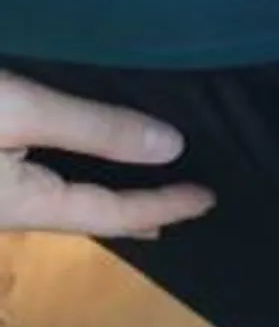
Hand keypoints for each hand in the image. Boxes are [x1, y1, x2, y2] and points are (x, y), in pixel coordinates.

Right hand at [0, 71, 214, 236]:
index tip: (210, 199)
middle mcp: (7, 209)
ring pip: (63, 201)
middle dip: (137, 213)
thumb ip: (94, 129)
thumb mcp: (20, 110)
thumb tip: (172, 148)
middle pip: (88, 216)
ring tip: (144, 197)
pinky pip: (43, 180)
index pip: (114, 214)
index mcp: (25, 205)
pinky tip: (78, 167)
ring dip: (106, 198)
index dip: (165, 205)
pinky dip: (78, 177)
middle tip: (184, 210)